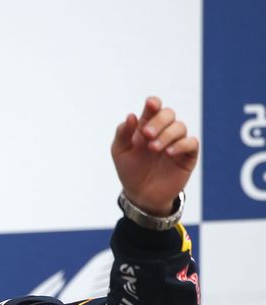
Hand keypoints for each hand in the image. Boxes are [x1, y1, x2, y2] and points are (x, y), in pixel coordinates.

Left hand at [111, 96, 199, 214]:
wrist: (141, 195)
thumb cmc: (130, 171)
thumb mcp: (120, 152)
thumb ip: (123, 134)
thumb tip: (131, 115)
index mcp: (146, 126)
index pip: (154, 107)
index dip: (154, 103)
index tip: (150, 104)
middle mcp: (163, 131)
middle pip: (168, 113)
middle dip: (158, 121)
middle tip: (146, 135)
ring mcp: (176, 142)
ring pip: (180, 127)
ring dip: (166, 135)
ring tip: (154, 149)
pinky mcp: (187, 155)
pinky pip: (191, 143)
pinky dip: (181, 145)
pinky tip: (168, 153)